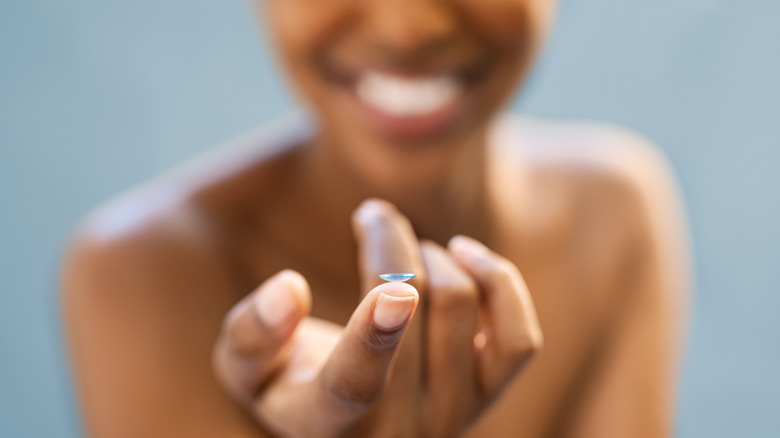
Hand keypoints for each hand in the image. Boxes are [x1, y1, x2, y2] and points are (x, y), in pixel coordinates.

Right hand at [212, 199, 541, 436]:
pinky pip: (519, 336)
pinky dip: (498, 280)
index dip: (374, 336)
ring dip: (430, 254)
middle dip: (390, 242)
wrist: (354, 420)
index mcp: (327, 424)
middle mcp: (401, 430)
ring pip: (460, 305)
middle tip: (372, 214)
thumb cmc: (290, 379)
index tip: (395, 292)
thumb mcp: (246, 366)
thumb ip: (253, 332)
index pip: (355, 385)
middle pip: (415, 306)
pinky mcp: (490, 394)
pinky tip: (464, 254)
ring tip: (405, 248)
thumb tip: (289, 287)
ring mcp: (453, 414)